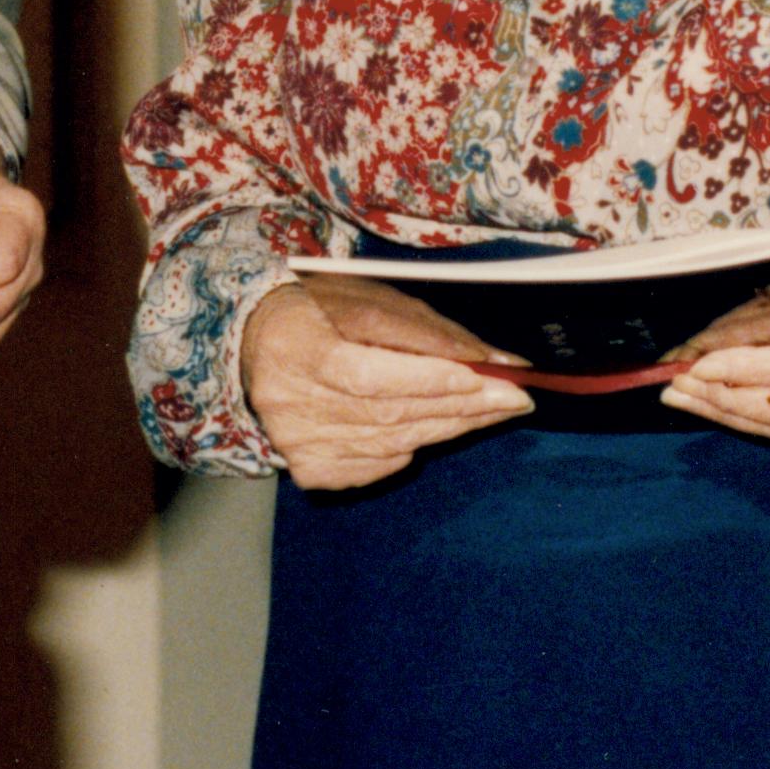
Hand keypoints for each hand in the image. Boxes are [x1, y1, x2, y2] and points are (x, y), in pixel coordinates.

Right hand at [237, 274, 536, 492]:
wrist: (254, 343)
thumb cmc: (320, 310)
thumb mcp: (368, 299)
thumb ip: (426, 330)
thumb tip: (490, 359)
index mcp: (296, 349)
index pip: (368, 377)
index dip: (428, 380)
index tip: (485, 378)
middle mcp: (290, 404)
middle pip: (387, 414)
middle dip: (461, 405)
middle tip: (515, 397)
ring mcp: (297, 444)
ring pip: (390, 444)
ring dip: (450, 427)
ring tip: (494, 410)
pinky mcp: (308, 469)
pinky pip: (375, 467)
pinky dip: (413, 447)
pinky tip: (437, 427)